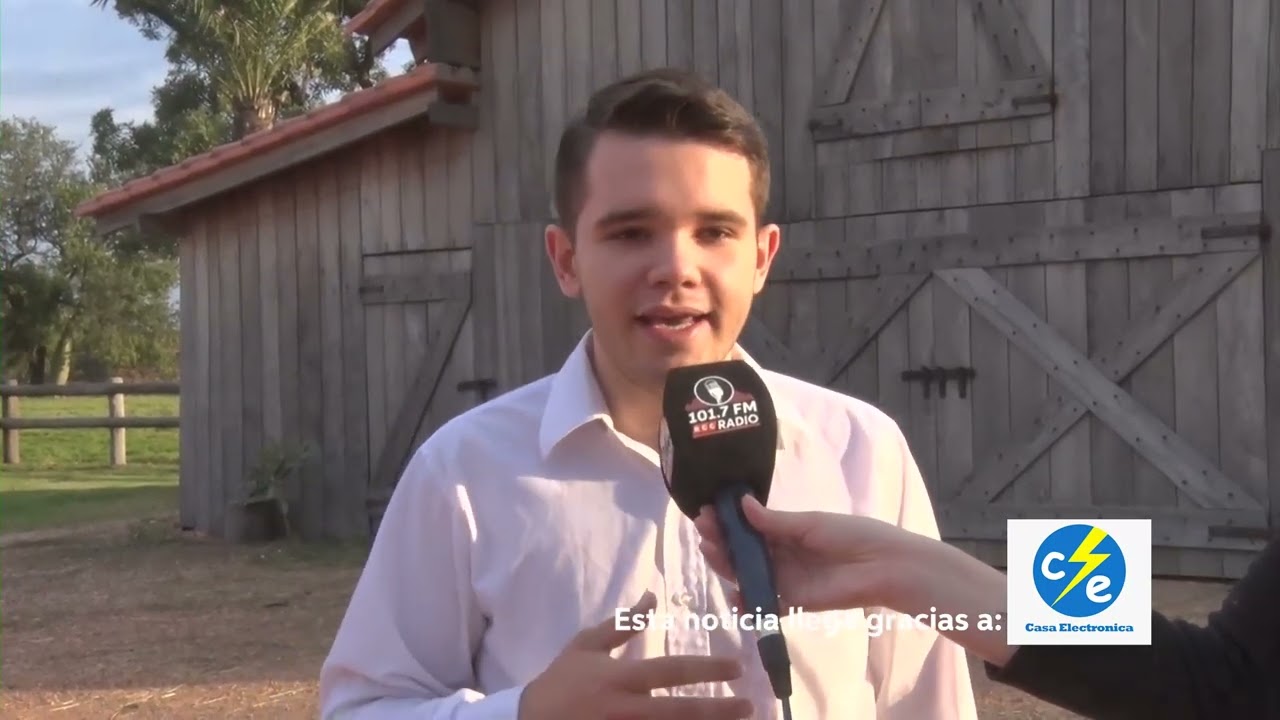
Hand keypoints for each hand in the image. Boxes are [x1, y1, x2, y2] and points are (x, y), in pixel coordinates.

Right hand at [518, 591, 753, 719]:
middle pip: (681, 712)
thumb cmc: (560, 682)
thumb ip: (622, 623)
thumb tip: (652, 596)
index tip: (738, 667)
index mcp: (620, 678)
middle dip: (719, 710)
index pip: (672, 671)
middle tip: (750, 707)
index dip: (707, 668)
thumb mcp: (585, 645)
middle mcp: (626, 709)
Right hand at [694, 495, 925, 612]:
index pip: (748, 527)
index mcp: (785, 532)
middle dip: (721, 540)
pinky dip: (747, 604)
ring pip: (747, 574)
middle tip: (703, 529)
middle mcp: (781, 555)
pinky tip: (734, 596)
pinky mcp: (792, 602)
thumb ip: (775, 521)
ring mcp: (784, 579)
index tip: (707, 511)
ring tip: (711, 551)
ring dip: (726, 565)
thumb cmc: (850, 535)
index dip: (727, 521)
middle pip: (742, 551)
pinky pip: (764, 604)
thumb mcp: (810, 523)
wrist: (882, 565)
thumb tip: (742, 504)